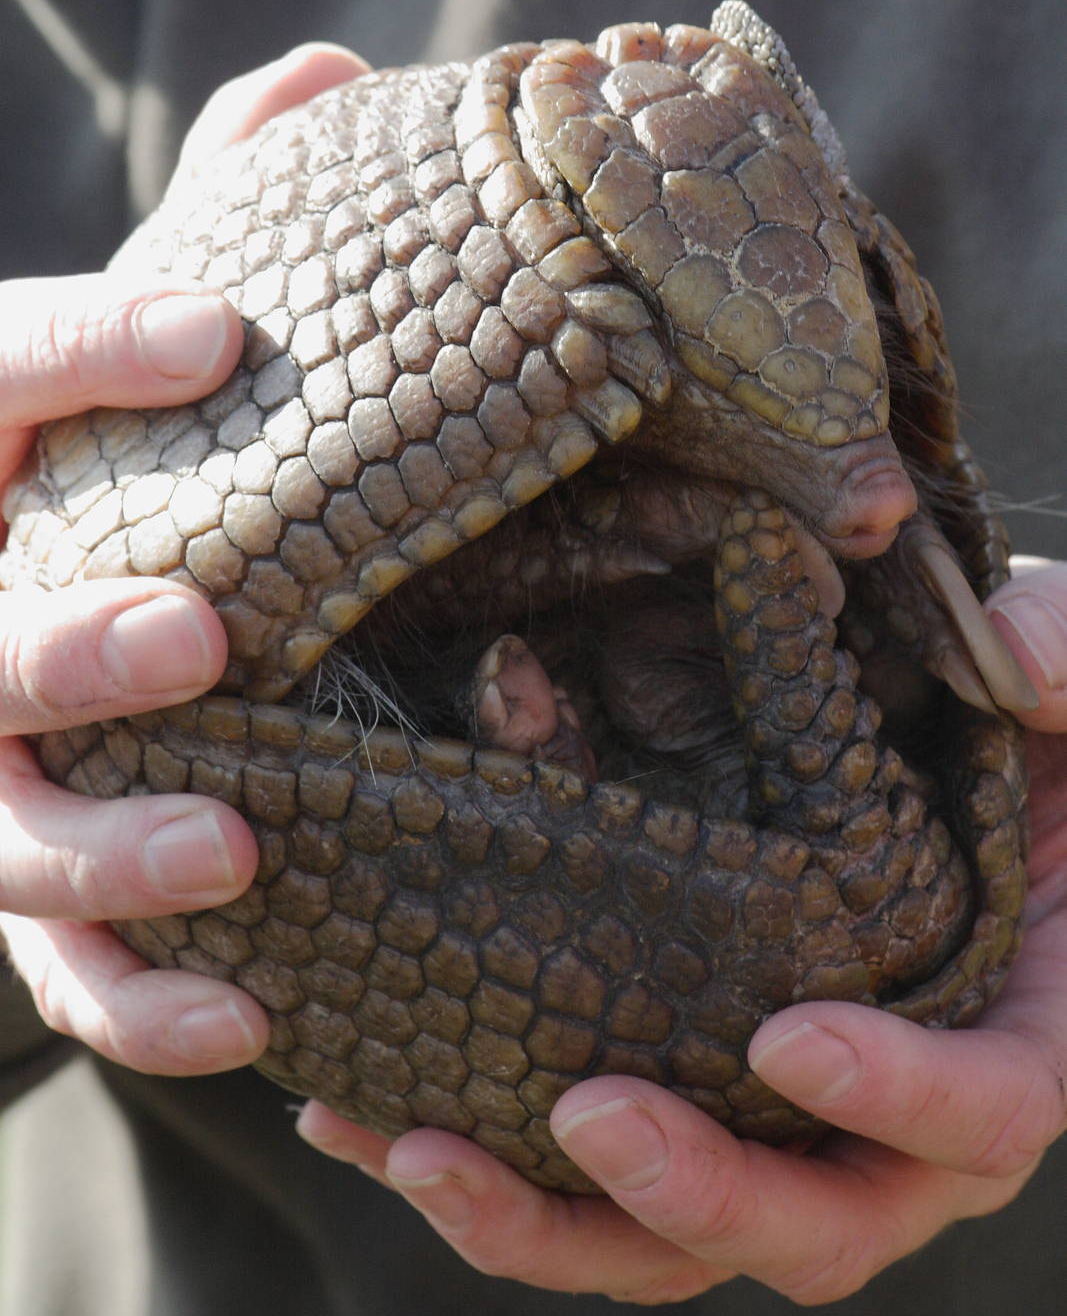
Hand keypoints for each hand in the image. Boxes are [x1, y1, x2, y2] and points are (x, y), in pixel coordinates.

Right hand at [0, 43, 367, 1077]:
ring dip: (96, 857)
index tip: (218, 334)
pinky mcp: (14, 875)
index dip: (82, 352)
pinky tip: (248, 1019)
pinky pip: (51, 967)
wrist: (21, 578)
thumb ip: (220, 221)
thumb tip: (330, 72)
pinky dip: (132, 1001)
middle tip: (199, 638)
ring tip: (237, 856)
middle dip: (62, 641)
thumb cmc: (102, 461)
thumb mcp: (139, 348)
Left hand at [297, 565, 1066, 1304]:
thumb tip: (1008, 649)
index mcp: (1019, 1029)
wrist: (946, 750)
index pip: (989, 1111)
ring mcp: (781, 1116)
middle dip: (702, 1191)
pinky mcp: (685, 1085)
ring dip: (548, 1216)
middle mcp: (899, 1113)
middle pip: (818, 1219)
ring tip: (416, 1150)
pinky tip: (368, 1117)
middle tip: (583, 1115)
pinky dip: (490, 1166)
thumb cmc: (1034, 723)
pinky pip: (594, 1168)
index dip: (905, 1098)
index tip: (792, 1034)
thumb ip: (1063, 657)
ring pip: (679, 1235)